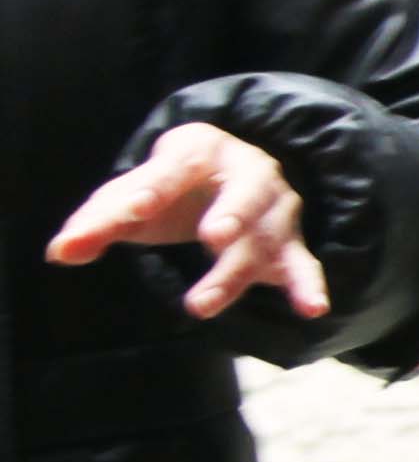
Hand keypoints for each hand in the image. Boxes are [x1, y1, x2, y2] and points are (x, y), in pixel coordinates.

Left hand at [47, 123, 325, 324]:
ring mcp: (275, 210)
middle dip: (232, 215)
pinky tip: (313, 309)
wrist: (228, 175)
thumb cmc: (172, 189)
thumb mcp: (133, 196)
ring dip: (235, 272)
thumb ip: (97, 223)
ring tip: (199, 305)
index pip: (176, 167)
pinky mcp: (289, 244)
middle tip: (211, 238)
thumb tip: (62, 252)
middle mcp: (249, 173)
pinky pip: (303, 263)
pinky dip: (308, 286)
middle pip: (244, 197)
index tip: (135, 209)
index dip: (156, 188)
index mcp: (200, 151)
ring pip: (264, 240)